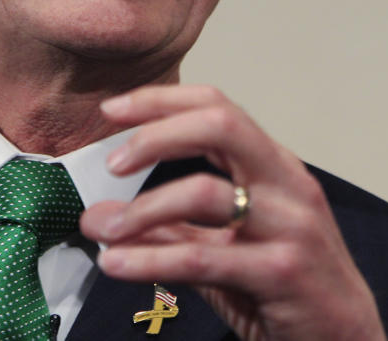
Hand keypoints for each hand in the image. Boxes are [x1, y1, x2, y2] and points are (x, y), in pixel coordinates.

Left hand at [81, 85, 384, 340]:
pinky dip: (150, 259)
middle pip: (219, 125)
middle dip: (156, 135)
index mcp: (273, 165)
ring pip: (206, 192)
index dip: (161, 101)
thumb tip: (97, 216)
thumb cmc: (285, 286)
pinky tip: (116, 264)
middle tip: (112, 162)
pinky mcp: (283, 273)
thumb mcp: (223, 247)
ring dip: (143, 208)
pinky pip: (203, 258)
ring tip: (103, 228)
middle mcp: (287, 183)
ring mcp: (290, 225)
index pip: (216, 107)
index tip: (111, 110)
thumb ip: (165, 228)